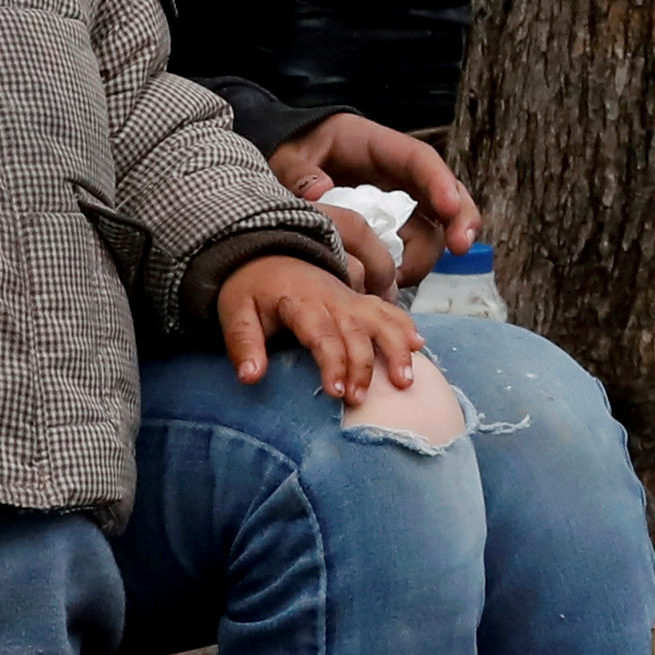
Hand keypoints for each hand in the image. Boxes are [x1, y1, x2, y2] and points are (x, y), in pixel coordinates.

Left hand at [215, 252, 426, 403]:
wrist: (264, 254)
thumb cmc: (250, 290)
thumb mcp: (235, 312)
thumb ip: (243, 344)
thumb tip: (250, 378)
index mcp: (301, 302)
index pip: (323, 334)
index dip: (334, 363)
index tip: (337, 393)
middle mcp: (331, 298)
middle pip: (356, 332)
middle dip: (363, 367)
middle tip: (361, 400)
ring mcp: (349, 298)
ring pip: (380, 319)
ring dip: (396, 348)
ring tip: (405, 380)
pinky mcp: (358, 300)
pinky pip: (387, 309)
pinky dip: (405, 326)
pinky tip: (419, 346)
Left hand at [267, 113, 472, 286]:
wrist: (290, 167)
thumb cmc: (296, 152)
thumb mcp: (289, 155)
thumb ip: (299, 171)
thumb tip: (321, 191)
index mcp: (379, 148)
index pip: (419, 159)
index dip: (439, 182)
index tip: (449, 208)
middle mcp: (399, 177)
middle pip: (446, 193)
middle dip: (460, 219)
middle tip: (461, 247)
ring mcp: (399, 206)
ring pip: (432, 230)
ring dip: (425, 257)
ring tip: (397, 280)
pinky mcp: (392, 232)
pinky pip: (410, 251)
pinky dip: (406, 269)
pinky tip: (389, 284)